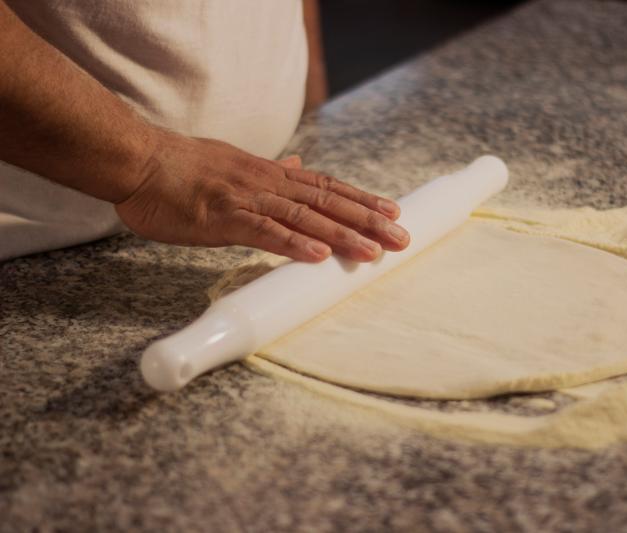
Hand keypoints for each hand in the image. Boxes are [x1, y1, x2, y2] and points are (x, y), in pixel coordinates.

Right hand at [115, 131, 409, 261]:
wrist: (139, 161)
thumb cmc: (183, 167)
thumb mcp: (236, 163)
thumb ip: (269, 170)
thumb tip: (296, 165)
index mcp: (271, 175)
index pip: (326, 186)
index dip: (361, 200)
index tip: (393, 212)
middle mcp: (268, 184)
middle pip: (327, 202)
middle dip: (367, 220)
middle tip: (401, 238)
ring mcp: (248, 199)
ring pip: (305, 217)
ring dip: (343, 234)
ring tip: (374, 251)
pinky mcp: (223, 218)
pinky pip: (265, 232)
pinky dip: (294, 244)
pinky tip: (320, 255)